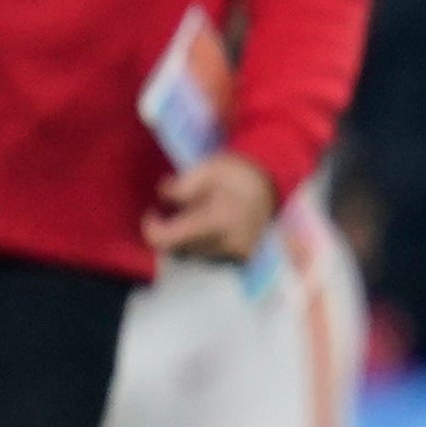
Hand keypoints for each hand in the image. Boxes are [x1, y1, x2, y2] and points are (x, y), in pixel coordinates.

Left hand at [145, 153, 276, 263]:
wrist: (274, 185)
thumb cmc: (237, 174)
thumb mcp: (207, 170)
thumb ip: (182, 185)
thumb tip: (164, 197)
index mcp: (216, 221)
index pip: (168, 241)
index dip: (152, 229)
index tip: (152, 213)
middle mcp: (227, 243)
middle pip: (180, 248)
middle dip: (170, 230)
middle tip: (175, 208)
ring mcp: (236, 253)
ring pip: (194, 253)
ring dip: (185, 236)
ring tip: (195, 213)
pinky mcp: (241, 257)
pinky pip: (209, 254)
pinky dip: (202, 241)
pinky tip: (209, 224)